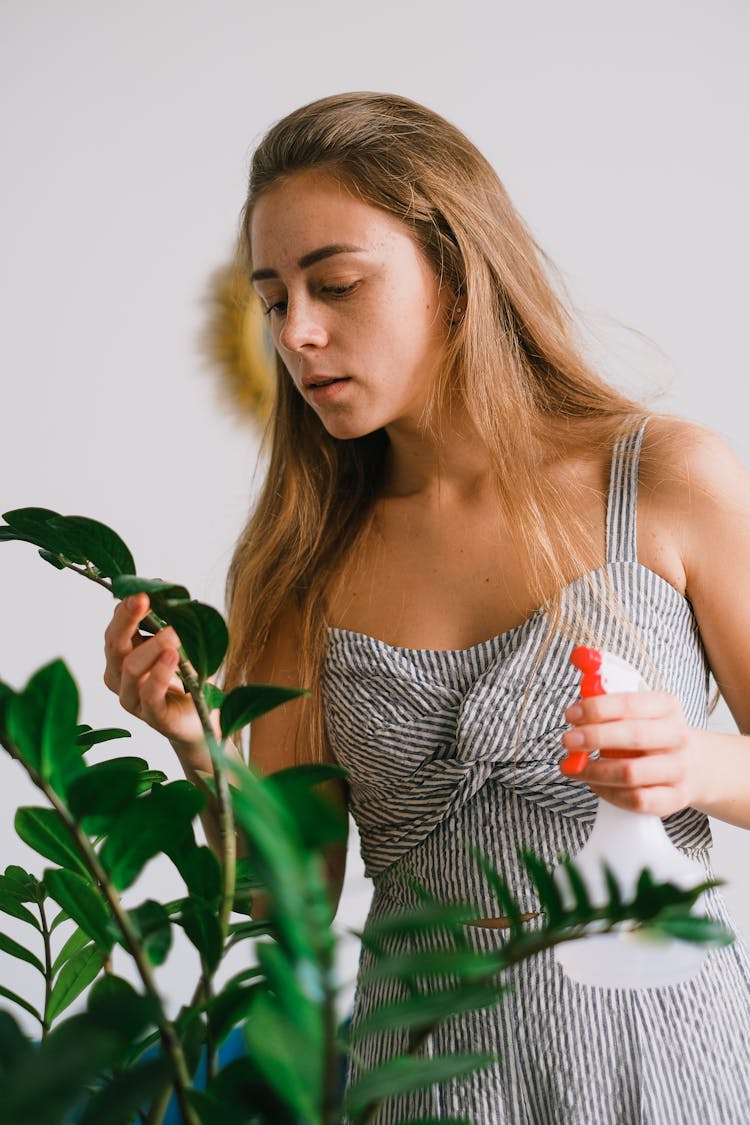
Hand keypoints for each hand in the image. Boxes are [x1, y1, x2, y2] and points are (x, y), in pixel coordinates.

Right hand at [103, 594, 209, 765]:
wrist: (202, 718)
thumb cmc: (187, 677)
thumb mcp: (180, 644)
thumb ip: (170, 621)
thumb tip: (167, 588)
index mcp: (120, 655)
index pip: (115, 627)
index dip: (127, 607)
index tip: (144, 589)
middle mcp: (118, 676)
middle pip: (114, 643)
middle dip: (128, 618)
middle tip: (144, 598)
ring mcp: (131, 698)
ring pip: (131, 667)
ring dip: (154, 645)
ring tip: (174, 632)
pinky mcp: (152, 716)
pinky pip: (149, 693)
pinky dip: (161, 672)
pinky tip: (173, 657)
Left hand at [559, 690, 702, 816]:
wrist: (694, 765)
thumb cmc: (653, 735)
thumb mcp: (639, 712)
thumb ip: (609, 708)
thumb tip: (576, 712)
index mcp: (666, 707)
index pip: (629, 704)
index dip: (597, 709)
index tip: (572, 714)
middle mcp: (677, 737)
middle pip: (633, 736)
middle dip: (594, 737)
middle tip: (568, 741)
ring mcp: (678, 769)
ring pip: (631, 773)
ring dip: (594, 771)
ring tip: (574, 767)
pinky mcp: (674, 798)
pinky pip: (636, 800)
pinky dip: (609, 793)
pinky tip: (595, 785)